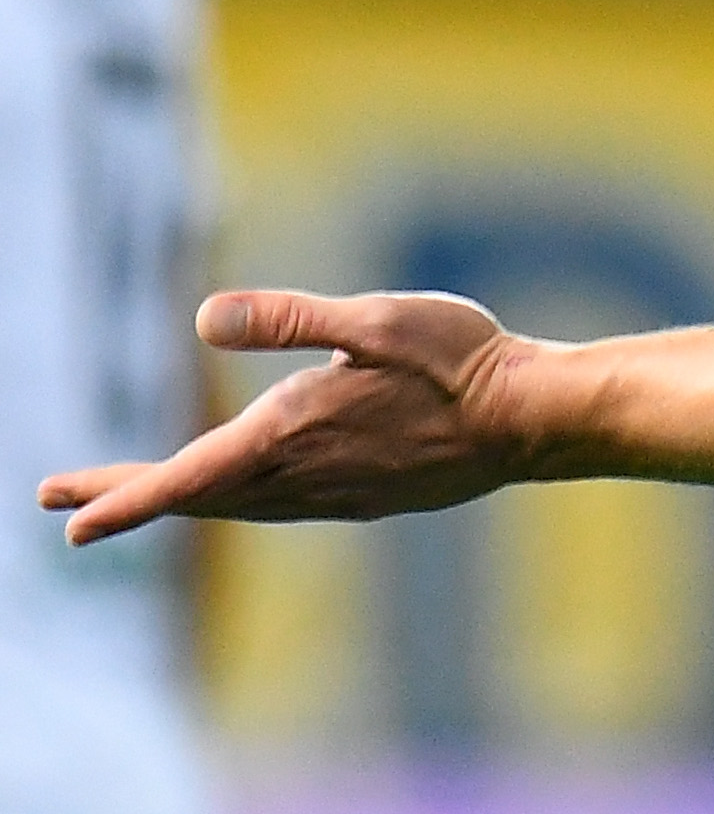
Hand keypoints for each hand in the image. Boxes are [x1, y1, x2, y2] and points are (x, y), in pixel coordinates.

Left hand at [38, 290, 533, 545]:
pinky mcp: (366, 496)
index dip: (120, 496)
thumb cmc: (459, 360)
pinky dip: (236, 499)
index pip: (186, 477)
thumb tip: (204, 318)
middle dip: (130, 497)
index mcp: (293, 433)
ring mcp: (336, 494)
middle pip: (199, 497)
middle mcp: (304, 476)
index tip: (64, 514)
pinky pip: (279, 505)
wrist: (532, 417)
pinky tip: (243, 489)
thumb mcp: (373, 319)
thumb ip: (289, 319)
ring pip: (238, 505)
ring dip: (184, 499)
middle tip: (69, 504)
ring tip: (142, 494)